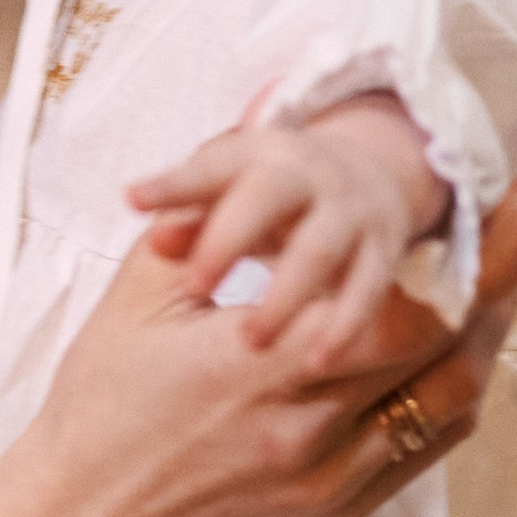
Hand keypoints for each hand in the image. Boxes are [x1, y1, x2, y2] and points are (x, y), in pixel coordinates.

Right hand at [0, 174, 516, 516]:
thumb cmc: (100, 400)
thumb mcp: (142, 292)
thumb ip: (209, 207)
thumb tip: (258, 115)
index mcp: (262, 362)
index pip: (408, 301)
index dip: (479, 250)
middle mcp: (307, 427)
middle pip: (447, 345)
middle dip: (507, 275)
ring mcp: (329, 478)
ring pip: (448, 401)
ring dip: (490, 336)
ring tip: (516, 280)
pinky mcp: (334, 510)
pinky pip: (424, 449)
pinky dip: (454, 394)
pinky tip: (466, 350)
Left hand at [128, 100, 447, 364]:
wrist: (365, 177)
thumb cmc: (266, 197)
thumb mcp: (226, 192)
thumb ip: (187, 215)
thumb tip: (152, 234)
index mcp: (256, 157)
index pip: (209, 166)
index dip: (173, 183)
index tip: (134, 200)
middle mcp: (307, 177)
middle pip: (267, 197)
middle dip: (229, 239)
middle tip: (195, 286)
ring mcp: (350, 211)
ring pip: (320, 248)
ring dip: (285, 295)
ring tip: (251, 342)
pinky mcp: (382, 251)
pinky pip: (368, 288)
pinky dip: (345, 324)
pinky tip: (318, 359)